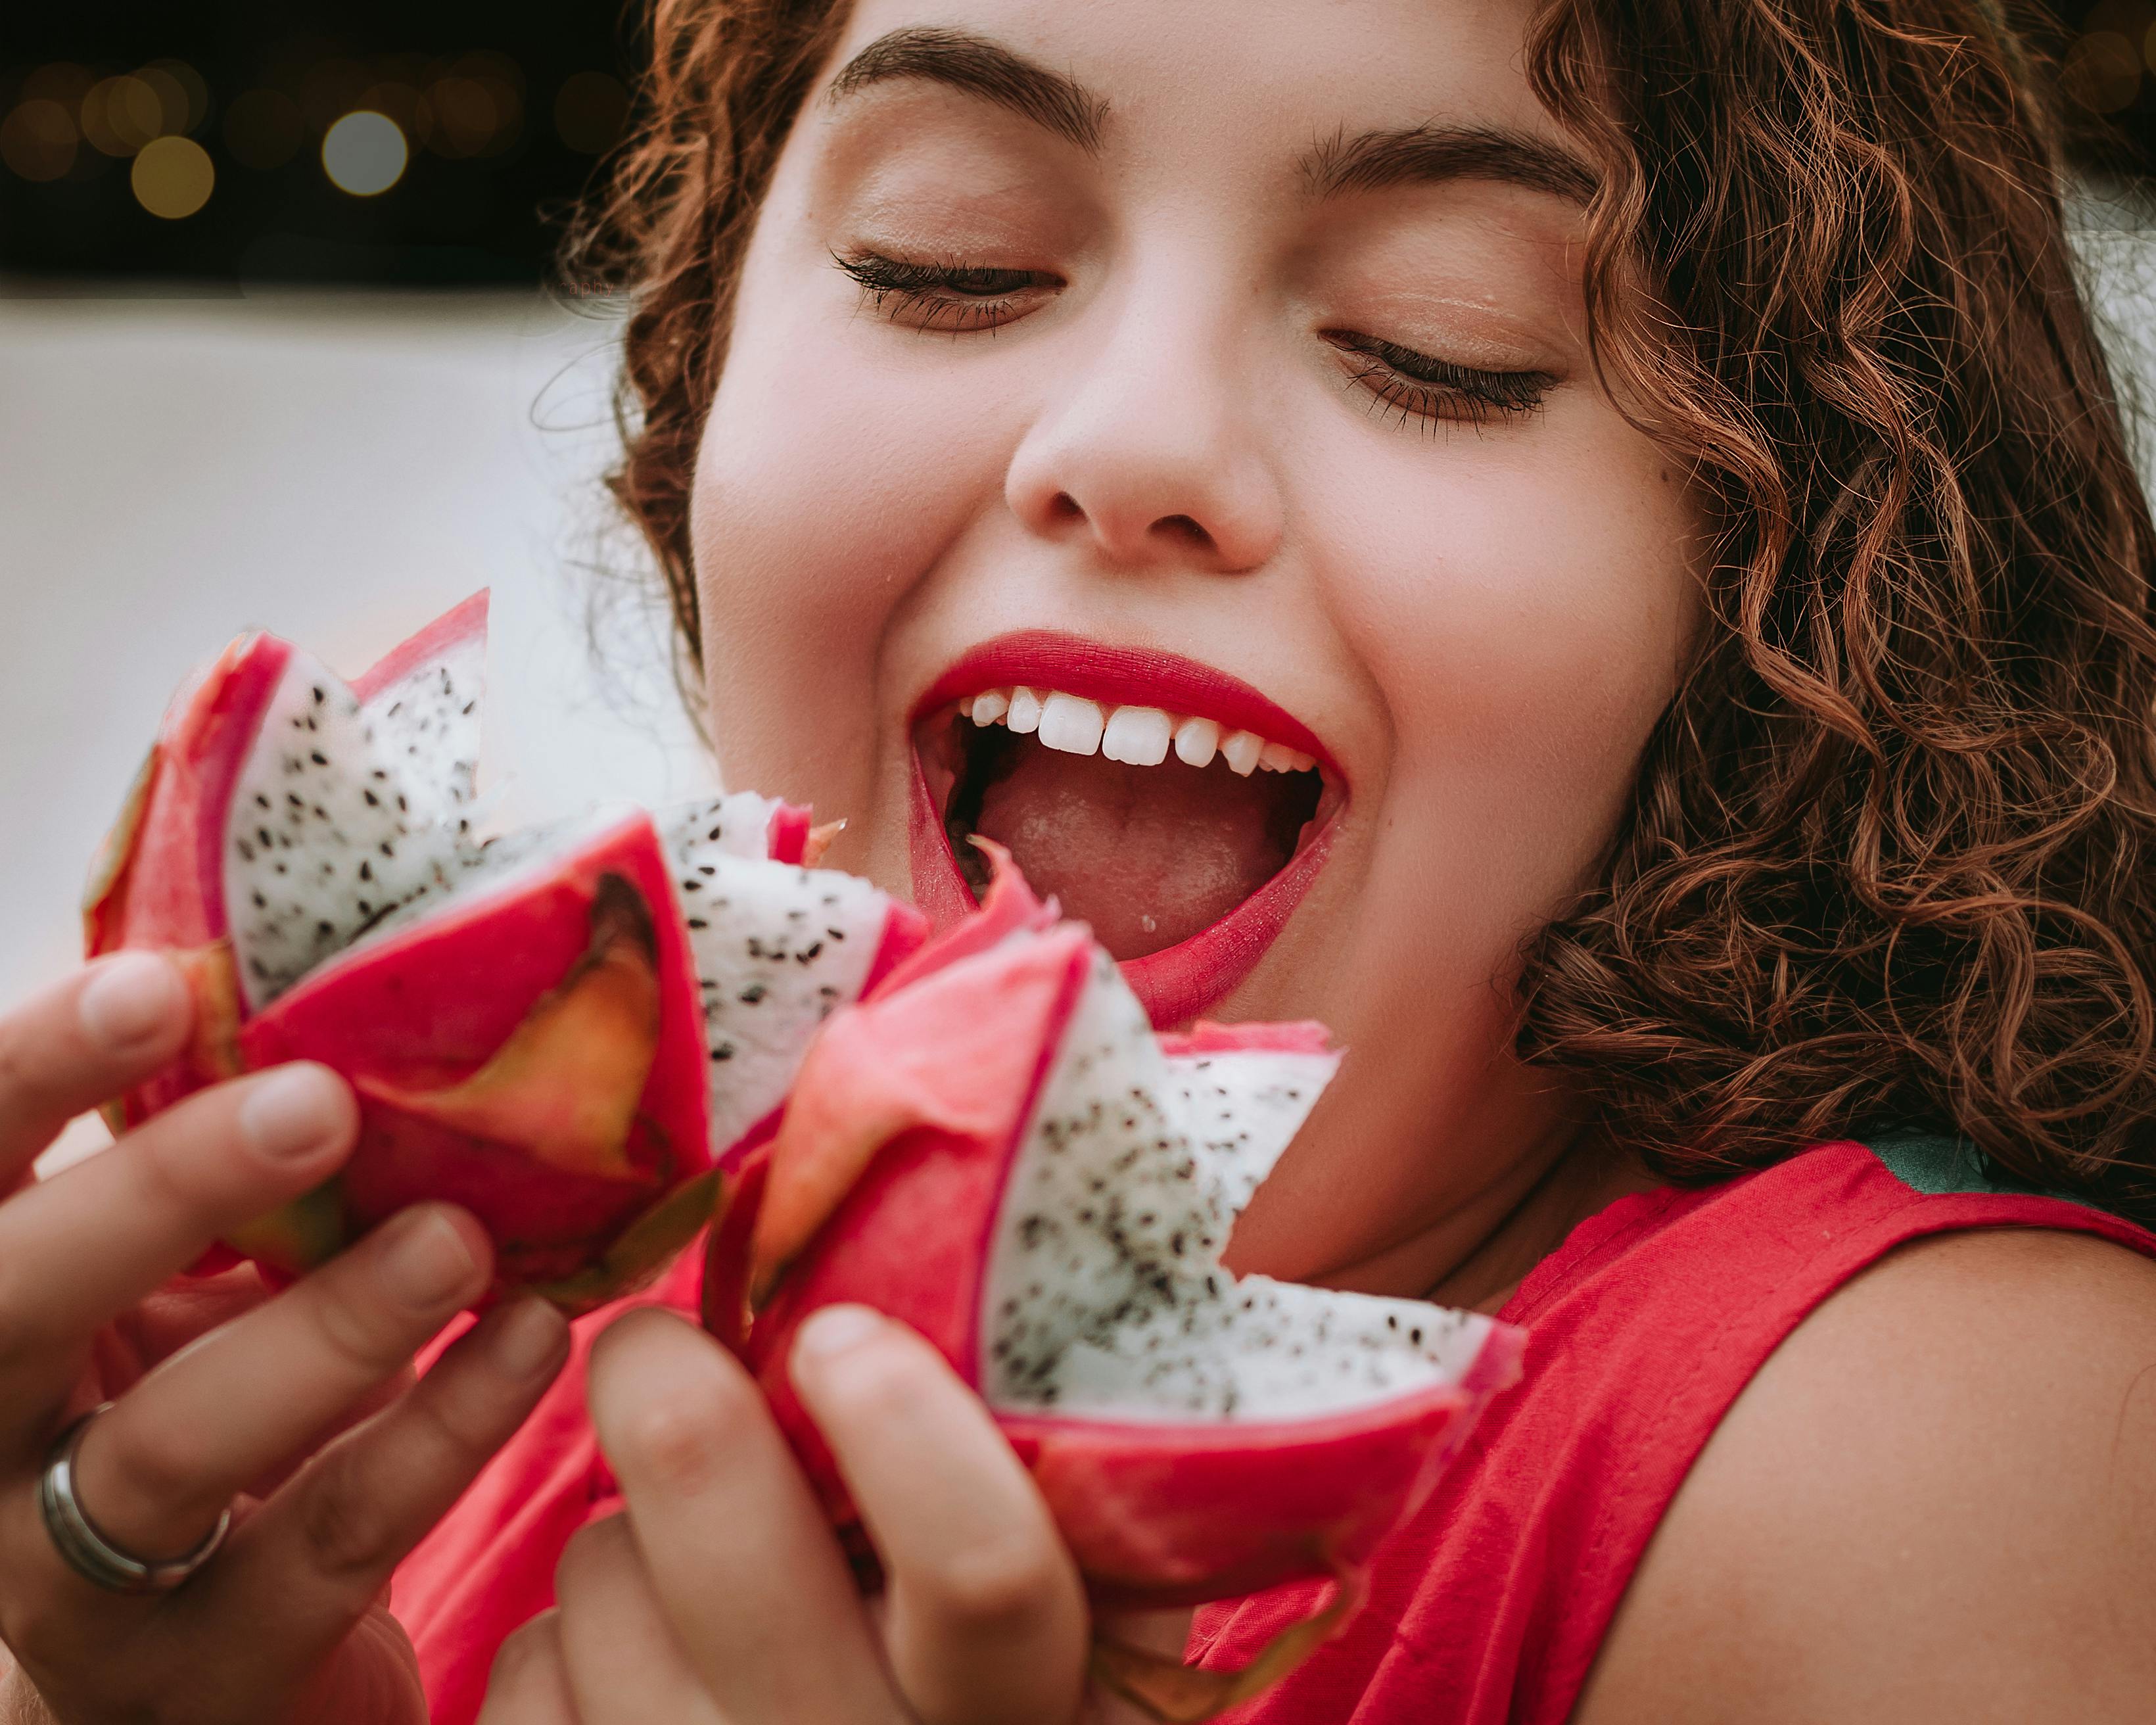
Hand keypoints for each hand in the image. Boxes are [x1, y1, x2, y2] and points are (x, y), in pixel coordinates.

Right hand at [0, 952, 571, 1724]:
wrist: (193, 1674)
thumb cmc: (198, 1417)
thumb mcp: (178, 1292)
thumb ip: (222, 1181)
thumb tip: (355, 999)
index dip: (36, 1076)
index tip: (156, 988)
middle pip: (12, 1310)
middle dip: (159, 1192)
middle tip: (317, 1103)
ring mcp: (74, 1584)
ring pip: (171, 1449)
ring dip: (328, 1329)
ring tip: (457, 1238)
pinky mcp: (209, 1672)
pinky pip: (329, 1541)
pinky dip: (441, 1431)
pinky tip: (535, 1340)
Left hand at [475, 1305, 1183, 1724]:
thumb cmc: (962, 1668)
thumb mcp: (1044, 1605)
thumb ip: (1018, 1475)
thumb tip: (965, 1280)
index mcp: (1011, 1697)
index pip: (981, 1574)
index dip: (908, 1437)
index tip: (842, 1336)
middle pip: (736, 1560)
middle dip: (674, 1403)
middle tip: (655, 1340)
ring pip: (607, 1586)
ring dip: (628, 1533)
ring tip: (692, 1549)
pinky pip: (528, 1672)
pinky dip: (559, 1638)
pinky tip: (637, 1654)